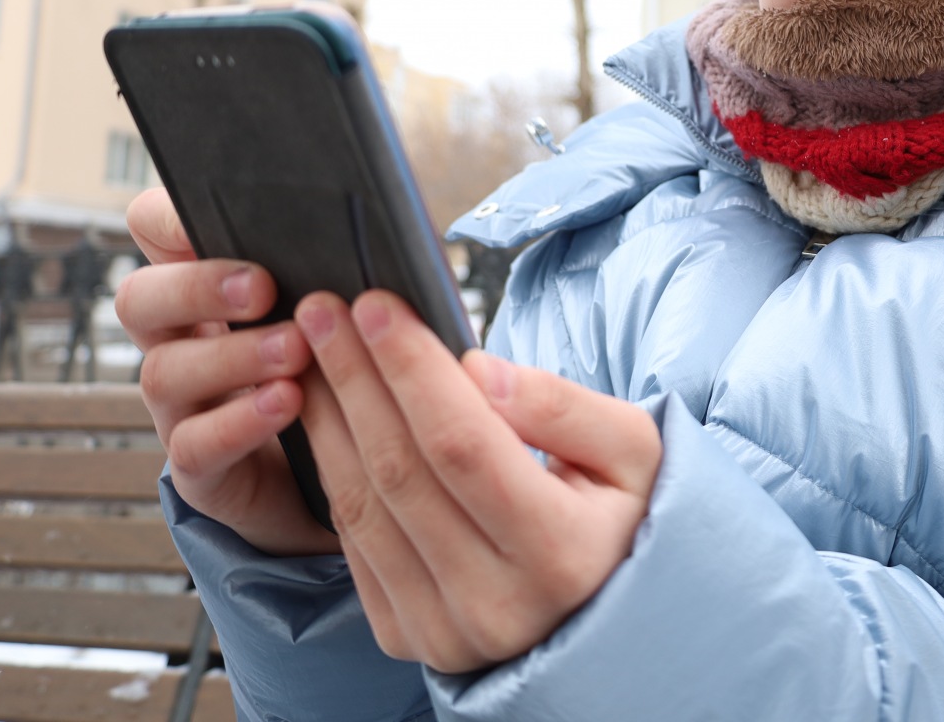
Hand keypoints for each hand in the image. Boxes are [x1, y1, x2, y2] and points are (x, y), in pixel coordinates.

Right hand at [116, 189, 339, 556]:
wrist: (347, 475)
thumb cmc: (343, 365)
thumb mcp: (338, 307)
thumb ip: (339, 263)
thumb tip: (385, 220)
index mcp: (206, 286)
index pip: (153, 230)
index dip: (169, 218)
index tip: (218, 212)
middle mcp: (178, 342)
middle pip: (139, 299)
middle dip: (197, 287)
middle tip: (262, 286)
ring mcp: (181, 408)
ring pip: (164, 372)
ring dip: (232, 356)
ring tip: (296, 349)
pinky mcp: (200, 470)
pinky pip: (195, 445)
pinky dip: (240, 421)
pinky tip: (289, 402)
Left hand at [295, 289, 660, 673]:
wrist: (608, 616)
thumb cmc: (622, 516)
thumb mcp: (632, 450)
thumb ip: (564, 406)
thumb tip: (478, 370)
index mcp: (561, 554)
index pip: (465, 444)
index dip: (412, 370)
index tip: (376, 305)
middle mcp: (496, 603)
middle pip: (402, 470)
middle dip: (355, 377)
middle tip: (322, 309)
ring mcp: (443, 629)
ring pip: (362, 505)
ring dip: (329, 417)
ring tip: (312, 348)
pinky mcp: (405, 637)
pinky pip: (354, 541)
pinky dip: (332, 469)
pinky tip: (326, 413)